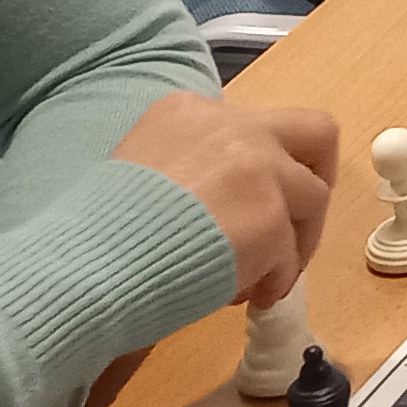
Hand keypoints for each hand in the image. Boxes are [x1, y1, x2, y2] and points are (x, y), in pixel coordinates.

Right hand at [112, 91, 337, 307]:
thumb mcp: (141, 168)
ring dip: (293, 244)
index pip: (256, 125)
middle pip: (316, 133)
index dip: (263, 169)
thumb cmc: (100, 230)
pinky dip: (274, 280)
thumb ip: (193, 167)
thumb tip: (230, 204)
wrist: (90, 263)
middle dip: (316, 180)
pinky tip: (241, 295)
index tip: (251, 205)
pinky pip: (292, 255)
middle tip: (296, 225)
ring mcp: (260, 169)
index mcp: (193, 111)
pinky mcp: (273, 218)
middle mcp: (235, 126)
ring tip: (256, 280)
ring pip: (313, 199)